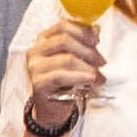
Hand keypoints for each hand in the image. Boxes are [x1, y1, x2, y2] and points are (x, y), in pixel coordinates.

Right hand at [19, 12, 101, 136]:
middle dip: (88, 51)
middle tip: (101, 61)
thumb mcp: (76, 60)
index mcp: (44, 40)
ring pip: (66, 59)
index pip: (63, 26)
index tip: (97, 41)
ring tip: (98, 76)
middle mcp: (36, 51)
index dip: (83, 31)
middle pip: (64, 40)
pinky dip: (79, 77)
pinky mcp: (38, 83)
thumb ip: (83, 44)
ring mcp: (35, 67)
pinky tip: (91, 80)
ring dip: (88, 67)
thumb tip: (96, 30)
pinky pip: (61, 76)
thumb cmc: (64, 83)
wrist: (52, 110)